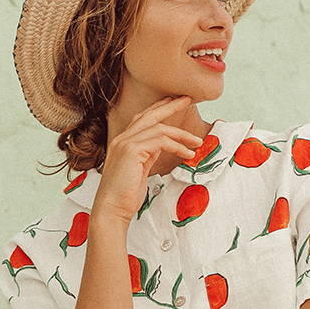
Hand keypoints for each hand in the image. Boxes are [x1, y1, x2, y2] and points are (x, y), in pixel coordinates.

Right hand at [91, 95, 204, 222]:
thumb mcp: (140, 170)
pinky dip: (178, 146)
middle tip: (187, 99)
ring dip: (182, 134)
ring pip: (158, 128)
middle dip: (170, 106)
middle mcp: (122, 139)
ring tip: (197, 142)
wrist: (112, 209)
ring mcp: (125, 143)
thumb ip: (148, 155)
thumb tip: (162, 146)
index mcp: (122, 142)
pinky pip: (161, 142)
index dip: (159, 109)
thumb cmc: (125, 196)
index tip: (174, 102)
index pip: (142, 119)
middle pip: (149, 115)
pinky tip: (188, 153)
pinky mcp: (132, 151)